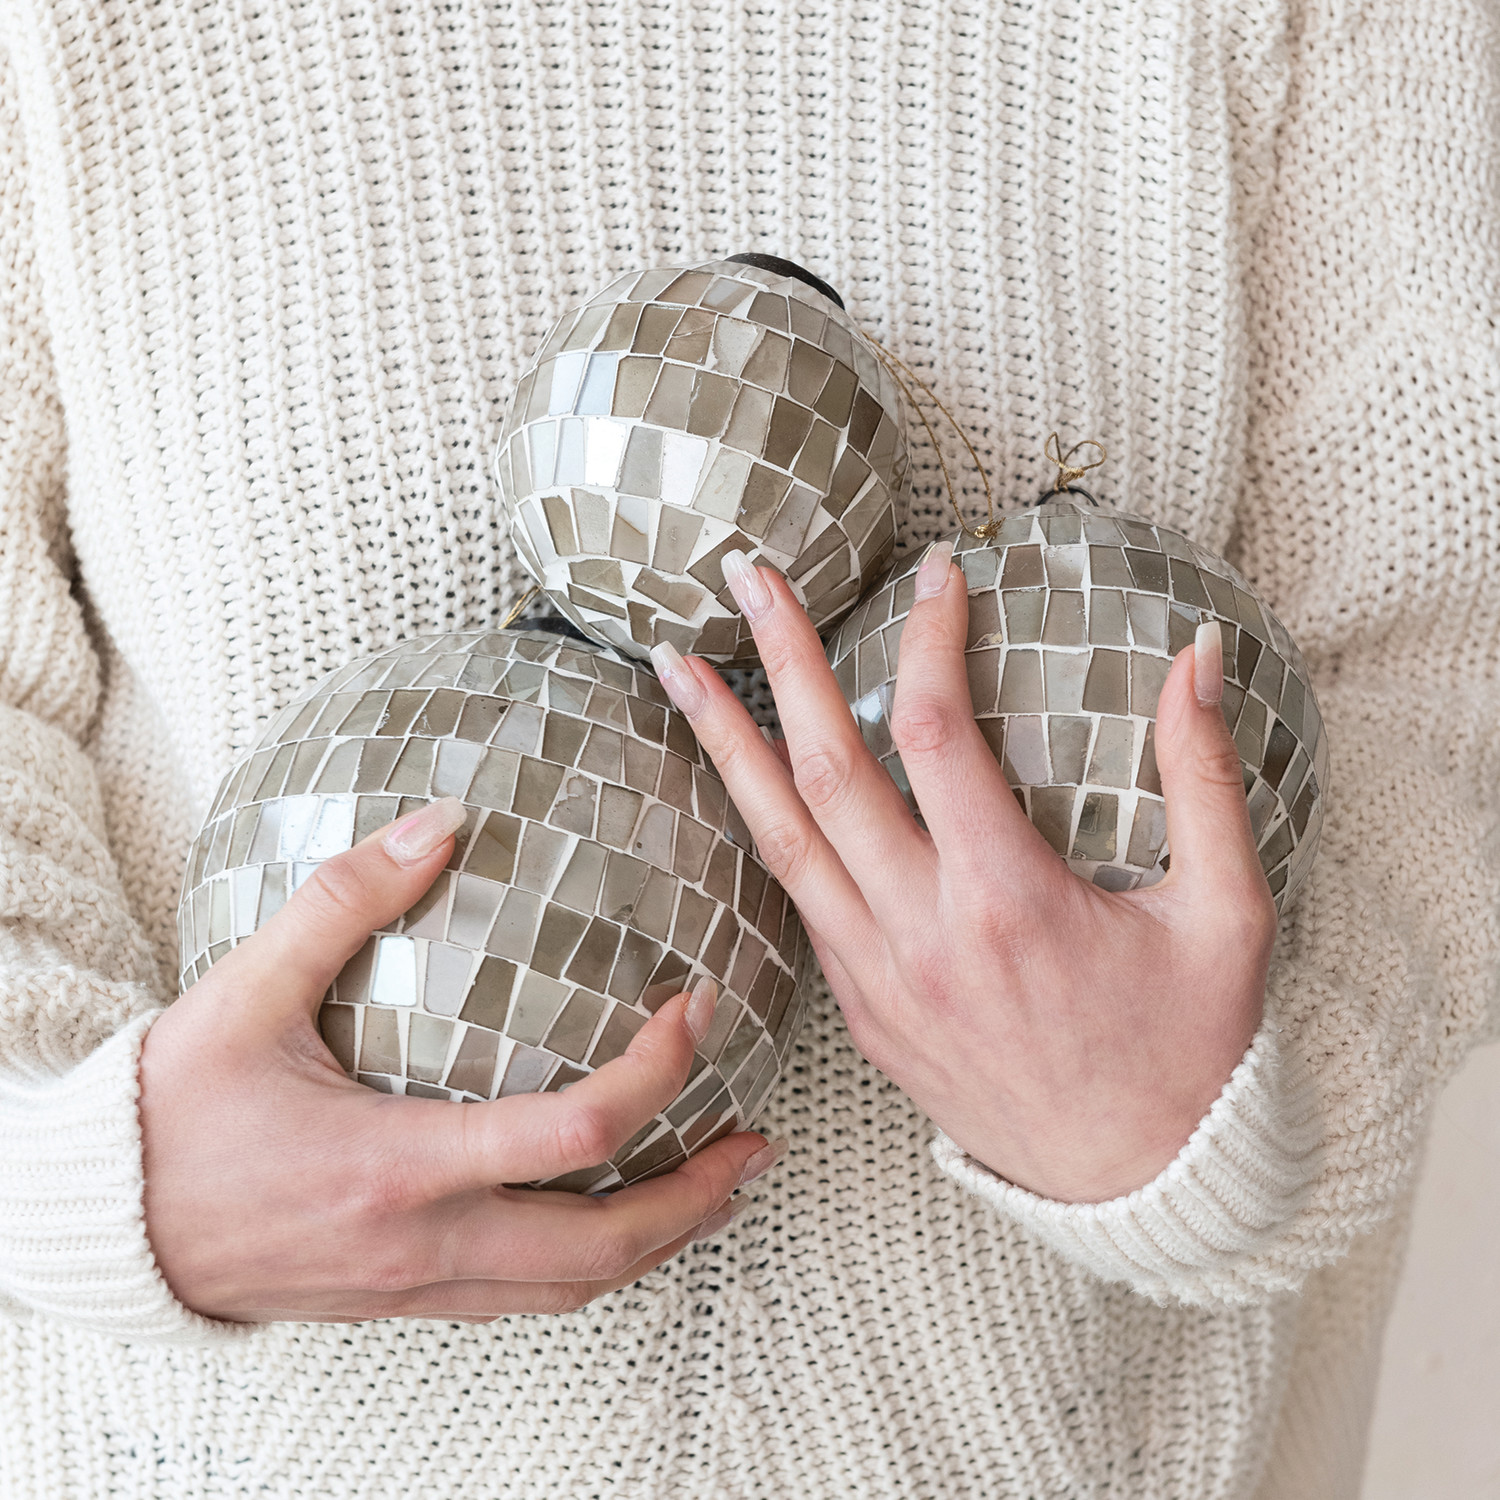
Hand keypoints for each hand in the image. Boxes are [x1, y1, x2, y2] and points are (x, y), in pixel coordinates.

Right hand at [140, 798, 781, 1322]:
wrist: (106, 1228)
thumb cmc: (171, 1115)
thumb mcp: (244, 994)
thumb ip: (342, 902)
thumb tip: (440, 820)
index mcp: (396, 1166)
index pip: (571, 1137)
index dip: (656, 1074)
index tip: (696, 1008)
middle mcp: (423, 1242)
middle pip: (603, 1247)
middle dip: (698, 1195)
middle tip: (759, 1142)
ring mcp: (419, 1285)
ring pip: (574, 1288)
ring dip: (664, 1239)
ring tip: (723, 1189)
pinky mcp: (407, 1298)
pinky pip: (528, 1298)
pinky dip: (596, 1264)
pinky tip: (617, 1222)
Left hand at [648, 544, 1275, 1202]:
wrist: (1139, 1186)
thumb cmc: (1190, 1048)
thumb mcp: (1228, 914)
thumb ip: (1204, 778)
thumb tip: (1197, 657)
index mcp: (1007, 900)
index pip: (933, 733)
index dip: (926, 637)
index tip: (935, 572)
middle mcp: (921, 935)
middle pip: (823, 771)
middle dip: (778, 661)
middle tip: (742, 576)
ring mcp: (876, 979)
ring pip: (778, 840)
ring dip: (724, 744)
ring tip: (677, 668)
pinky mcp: (861, 1012)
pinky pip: (795, 903)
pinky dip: (761, 830)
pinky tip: (740, 780)